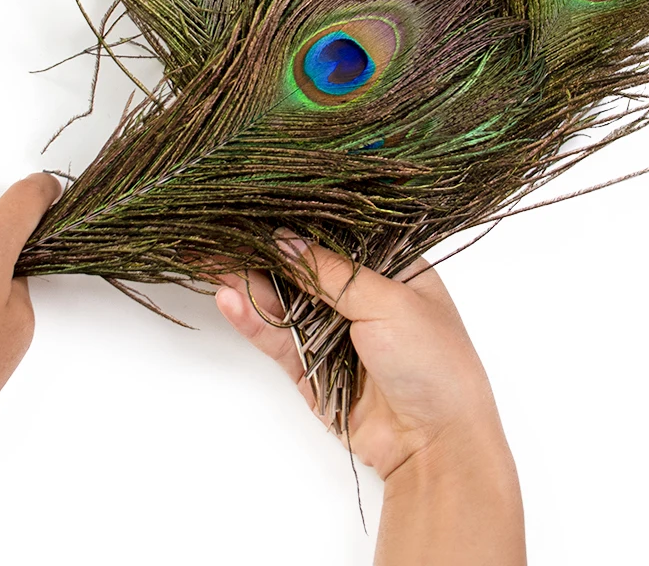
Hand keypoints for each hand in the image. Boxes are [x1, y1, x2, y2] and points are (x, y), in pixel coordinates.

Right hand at [216, 239, 525, 564]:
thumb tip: (283, 239)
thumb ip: (331, 272)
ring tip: (211, 259)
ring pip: (282, 300)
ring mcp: (332, 330)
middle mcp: (358, 294)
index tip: (255, 204)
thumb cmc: (433, 360)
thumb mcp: (387, 300)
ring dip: (249, 282)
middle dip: (262, 251)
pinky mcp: (311, 367)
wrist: (437, 443)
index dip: (297, 221)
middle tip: (219, 231)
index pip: (334, 234)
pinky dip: (253, 319)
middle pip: (300, 266)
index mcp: (389, 266)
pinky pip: (277, 337)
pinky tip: (230, 298)